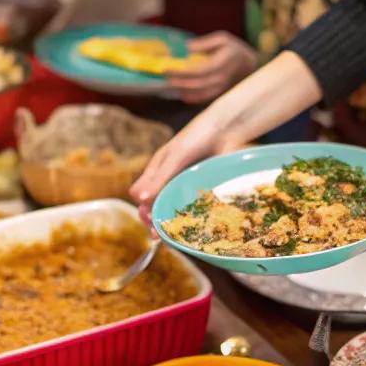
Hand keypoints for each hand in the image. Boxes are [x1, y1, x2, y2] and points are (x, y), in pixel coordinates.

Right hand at [130, 106, 251, 224]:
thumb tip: (137, 200)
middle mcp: (170, 181)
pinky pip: (197, 208)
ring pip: (178, 210)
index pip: (143, 197)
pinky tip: (198, 227)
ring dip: (177, 223)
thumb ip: (158, 177)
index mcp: (157, 172)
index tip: (150, 223)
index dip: (145, 212)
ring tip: (179, 236)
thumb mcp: (175, 157)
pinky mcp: (204, 190)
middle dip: (159, 222)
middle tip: (162, 236)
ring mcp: (188, 187)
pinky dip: (195, 217)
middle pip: (159, 207)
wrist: (227, 128)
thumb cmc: (196, 136)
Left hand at [167, 32, 257, 103]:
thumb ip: (205, 43)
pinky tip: (182, 95)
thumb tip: (187, 48)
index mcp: (222, 63)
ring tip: (169, 85)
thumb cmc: (234, 49)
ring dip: (183, 90)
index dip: (182, 71)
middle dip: (179, 81)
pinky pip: (205, 98)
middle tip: (164, 78)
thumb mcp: (223, 38)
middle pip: (197, 83)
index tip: (168, 68)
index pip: (199, 70)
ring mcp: (221, 87)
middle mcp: (222, 78)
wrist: (249, 64)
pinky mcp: (220, 93)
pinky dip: (193, 98)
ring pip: (200, 92)